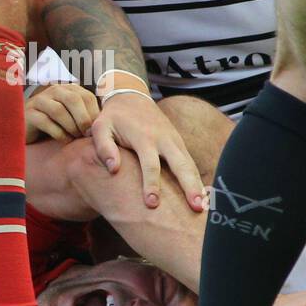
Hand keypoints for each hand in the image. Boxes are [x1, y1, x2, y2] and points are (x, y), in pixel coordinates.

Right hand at [25, 82, 98, 142]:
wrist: (29, 130)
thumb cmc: (58, 126)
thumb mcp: (75, 118)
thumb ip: (89, 116)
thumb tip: (107, 125)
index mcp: (69, 89)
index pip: (87, 96)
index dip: (94, 114)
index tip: (97, 130)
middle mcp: (54, 90)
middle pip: (73, 100)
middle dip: (83, 119)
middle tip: (87, 135)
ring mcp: (40, 100)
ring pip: (58, 110)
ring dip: (70, 127)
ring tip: (75, 138)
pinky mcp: (28, 113)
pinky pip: (45, 122)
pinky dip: (58, 133)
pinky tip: (64, 141)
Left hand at [89, 92, 205, 211]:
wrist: (132, 97)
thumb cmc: (113, 117)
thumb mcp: (100, 127)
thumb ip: (103, 147)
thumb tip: (114, 169)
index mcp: (144, 137)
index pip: (150, 164)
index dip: (151, 185)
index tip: (153, 204)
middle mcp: (164, 139)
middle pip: (181, 164)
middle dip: (189, 186)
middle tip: (196, 208)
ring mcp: (175, 140)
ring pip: (190, 165)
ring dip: (198, 185)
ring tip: (204, 207)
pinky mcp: (179, 143)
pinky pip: (191, 163)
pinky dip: (197, 179)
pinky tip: (203, 197)